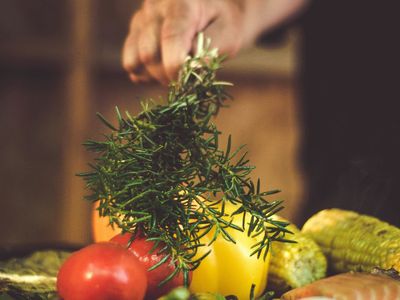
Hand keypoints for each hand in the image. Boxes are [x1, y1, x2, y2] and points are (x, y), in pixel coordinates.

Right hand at [122, 0, 246, 84]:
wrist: (213, 11)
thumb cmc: (223, 22)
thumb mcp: (229, 32)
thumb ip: (212, 48)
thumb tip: (193, 68)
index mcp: (180, 2)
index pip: (170, 37)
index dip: (177, 66)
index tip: (188, 80)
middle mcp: (154, 8)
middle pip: (149, 54)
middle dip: (168, 75)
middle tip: (187, 77)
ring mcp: (140, 21)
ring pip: (136, 60)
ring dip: (157, 76)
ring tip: (177, 72)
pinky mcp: (134, 34)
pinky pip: (131, 64)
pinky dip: (146, 74)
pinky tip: (164, 70)